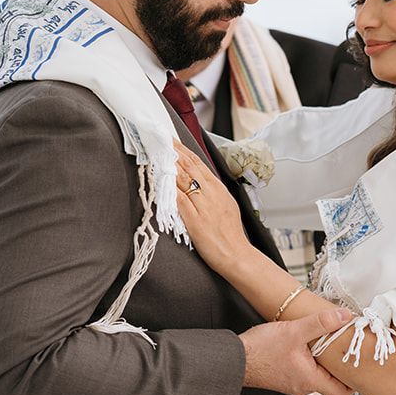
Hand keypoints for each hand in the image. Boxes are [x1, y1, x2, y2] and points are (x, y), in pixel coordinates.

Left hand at [173, 141, 250, 269]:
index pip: (198, 164)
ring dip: (170, 165)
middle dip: (174, 151)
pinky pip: (180, 200)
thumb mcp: (226, 205)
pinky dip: (171, 188)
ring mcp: (203, 206)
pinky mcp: (195, 220)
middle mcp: (211, 194)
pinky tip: (162, 179)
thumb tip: (200, 181)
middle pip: (189, 167)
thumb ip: (212, 193)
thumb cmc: (231, 234)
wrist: (237, 255)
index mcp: (218, 189)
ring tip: (158, 152)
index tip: (172, 140)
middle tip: (161, 139)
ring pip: (184, 179)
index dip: (184, 151)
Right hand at [240, 308, 355, 394]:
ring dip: (324, 363)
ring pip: (317, 376)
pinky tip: (307, 345)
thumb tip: (343, 316)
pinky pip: (304, 371)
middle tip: (347, 351)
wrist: (235, 358)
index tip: (359, 365)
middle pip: (331, 384)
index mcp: (310, 380)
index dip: (354, 381)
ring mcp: (292, 382)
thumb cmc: (261, 350)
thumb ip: (321, 323)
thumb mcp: (294, 331)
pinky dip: (310, 361)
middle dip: (340, 368)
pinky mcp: (283, 376)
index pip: (343, 393)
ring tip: (329, 344)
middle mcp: (303, 386)